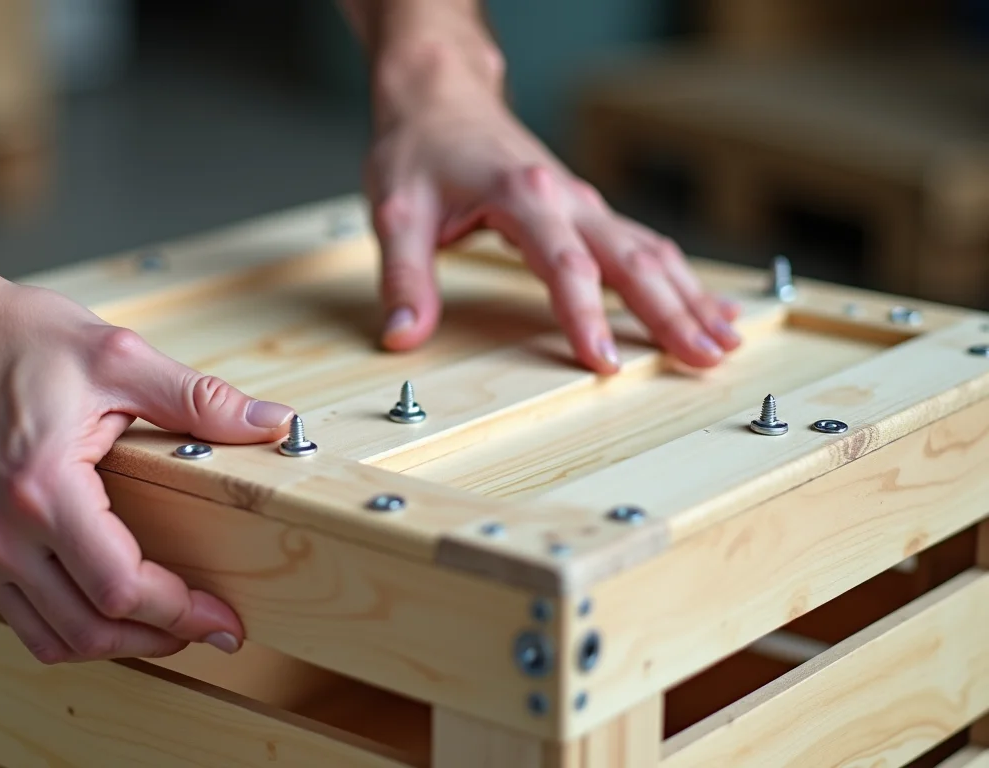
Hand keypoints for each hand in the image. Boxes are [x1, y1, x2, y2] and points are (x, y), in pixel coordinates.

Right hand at [0, 265, 293, 662]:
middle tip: (205, 628)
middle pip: (88, 628)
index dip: (181, 612)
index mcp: (41, 488)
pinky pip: (19, 615)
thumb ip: (198, 399)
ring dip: (113, 642)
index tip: (223, 619)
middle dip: (157, 637)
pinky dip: (67, 626)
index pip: (119, 586)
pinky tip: (104, 603)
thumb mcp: (116, 356)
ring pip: (50, 636)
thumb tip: (270, 423)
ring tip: (162, 624)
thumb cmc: (9, 335)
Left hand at [364, 52, 741, 373]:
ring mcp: (583, 205)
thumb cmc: (420, 149)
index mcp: (523, 197)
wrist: (440, 98)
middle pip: (631, 260)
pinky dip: (680, 280)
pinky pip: (644, 247)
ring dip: (689, 298)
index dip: (585, 316)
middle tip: (703, 359)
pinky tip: (711, 308)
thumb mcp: (395, 211)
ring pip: (650, 253)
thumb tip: (403, 334)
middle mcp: (566, 199)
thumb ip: (403, 277)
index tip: (603, 361)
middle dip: (670, 312)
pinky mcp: (586, 213)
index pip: (564, 266)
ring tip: (723, 343)